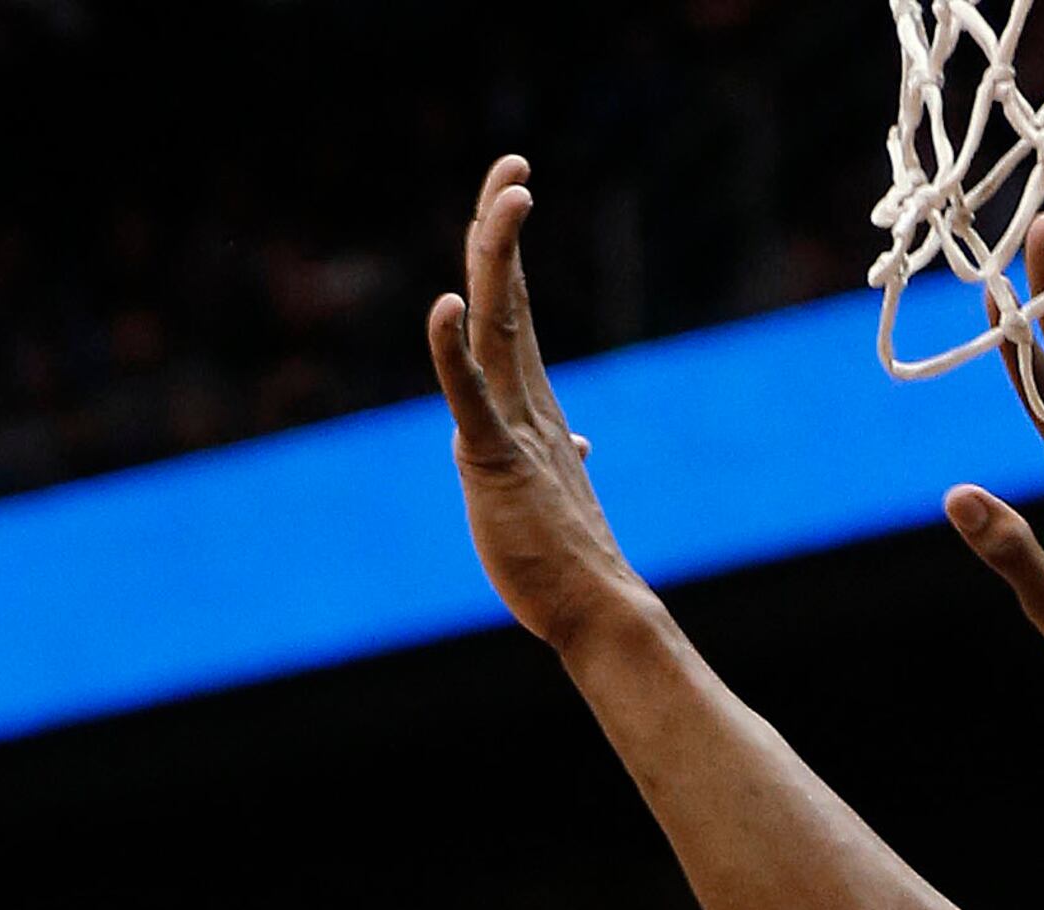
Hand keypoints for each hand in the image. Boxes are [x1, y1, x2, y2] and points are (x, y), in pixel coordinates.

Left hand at [431, 157, 636, 649]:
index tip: (511, 189)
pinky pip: (472, 398)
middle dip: (504, 227)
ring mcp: (516, 429)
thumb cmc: (573, 564)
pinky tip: (445, 306)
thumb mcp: (555, 496)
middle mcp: (528, 403)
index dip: (507, 250)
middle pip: (509, 298)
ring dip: (500, 262)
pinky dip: (453, 352)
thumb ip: (557, 462)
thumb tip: (581, 450)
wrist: (598, 612)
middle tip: (513, 164)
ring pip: (499, 329)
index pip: (516, 312)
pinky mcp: (497, 463)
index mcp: (534, 406)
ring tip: (507, 199)